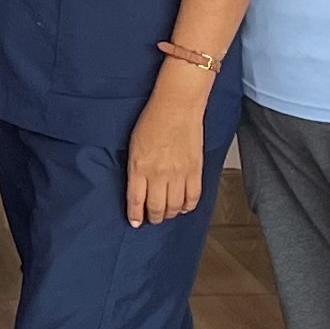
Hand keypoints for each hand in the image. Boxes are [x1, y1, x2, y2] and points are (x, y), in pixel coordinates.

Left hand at [125, 85, 208, 224]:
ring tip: (167, 213)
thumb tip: (138, 188)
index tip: (136, 222)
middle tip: (152, 219)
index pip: (136, 200)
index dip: (135, 215)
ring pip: (174, 206)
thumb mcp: (134, 145)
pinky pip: (193, 197)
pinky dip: (187, 206)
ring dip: (169, 213)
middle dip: (153, 218)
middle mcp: (158, 174)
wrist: (177, 106)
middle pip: (156, 208)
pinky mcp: (195, 170)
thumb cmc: (153, 120)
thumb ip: (136, 169)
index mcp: (139, 167)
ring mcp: (178, 173)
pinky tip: (183, 206)